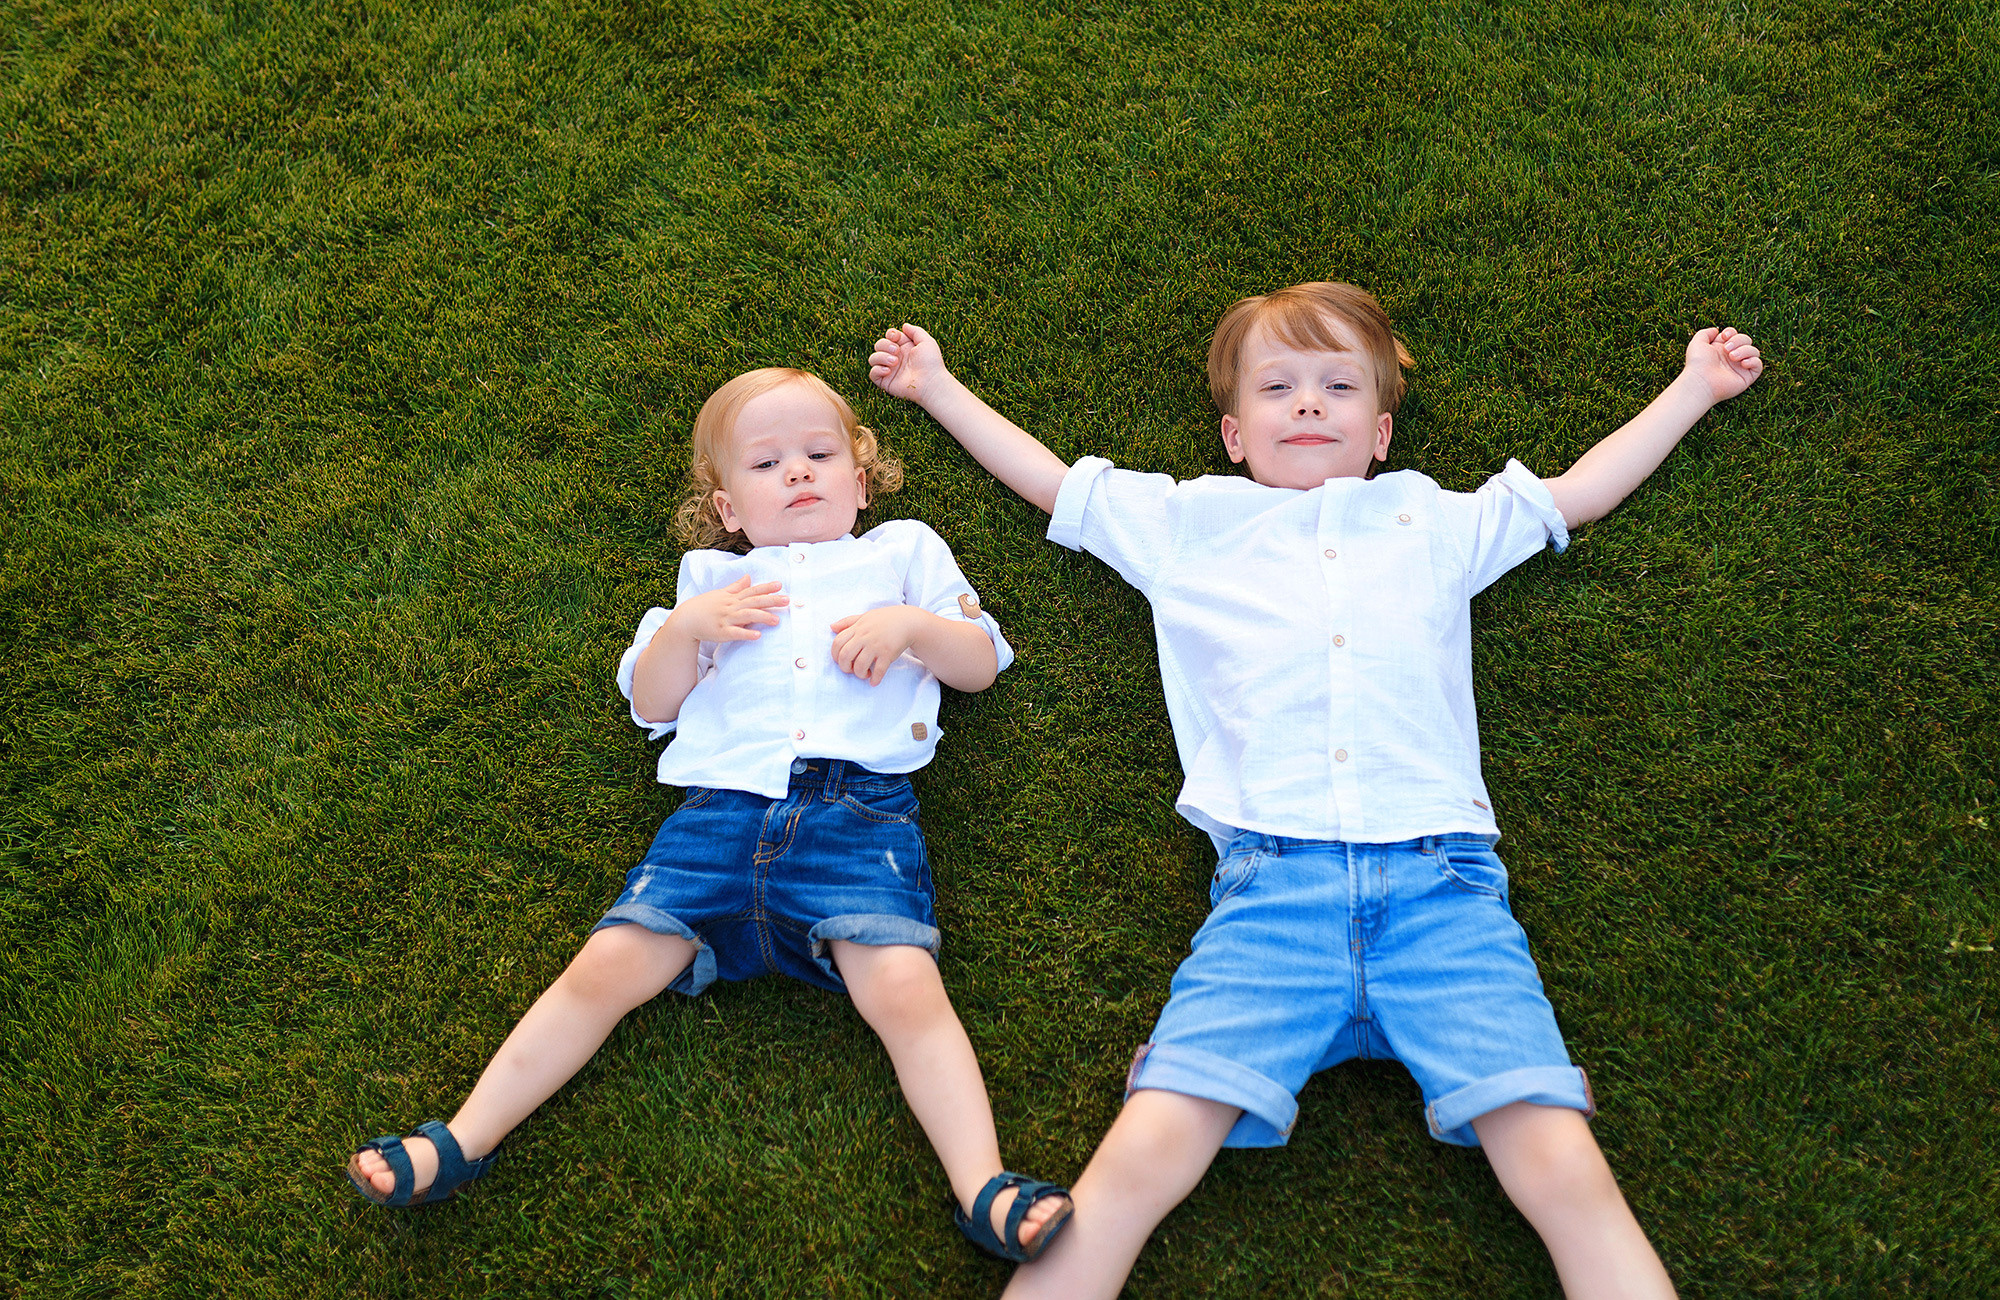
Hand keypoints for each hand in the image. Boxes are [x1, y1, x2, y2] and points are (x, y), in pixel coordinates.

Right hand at [668, 575, 786, 642]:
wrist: (686, 619)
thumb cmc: (704, 606)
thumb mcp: (721, 594)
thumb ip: (736, 587)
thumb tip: (748, 576)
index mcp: (732, 597)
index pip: (752, 590)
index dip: (766, 588)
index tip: (780, 584)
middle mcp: (731, 606)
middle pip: (753, 601)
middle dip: (771, 600)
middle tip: (787, 600)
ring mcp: (726, 619)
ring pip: (746, 615)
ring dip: (762, 617)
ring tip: (777, 620)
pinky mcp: (721, 632)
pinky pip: (735, 633)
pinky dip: (746, 633)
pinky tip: (757, 636)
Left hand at [829, 606, 920, 684]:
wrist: (908, 621)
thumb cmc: (885, 619)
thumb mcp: (865, 616)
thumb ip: (848, 622)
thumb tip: (831, 627)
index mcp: (857, 628)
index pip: (837, 643)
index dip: (835, 655)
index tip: (841, 660)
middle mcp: (864, 637)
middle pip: (845, 656)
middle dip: (845, 668)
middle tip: (851, 669)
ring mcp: (876, 645)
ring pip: (860, 666)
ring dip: (859, 674)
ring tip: (864, 673)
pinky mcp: (888, 653)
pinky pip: (879, 670)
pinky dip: (875, 679)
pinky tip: (874, 681)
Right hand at [868, 324, 949, 405]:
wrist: (930, 383)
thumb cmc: (931, 363)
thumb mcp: (926, 341)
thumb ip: (915, 331)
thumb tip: (904, 326)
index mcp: (904, 348)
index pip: (889, 336)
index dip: (890, 334)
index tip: (896, 337)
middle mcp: (896, 358)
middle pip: (879, 345)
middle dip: (885, 345)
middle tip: (897, 351)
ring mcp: (890, 370)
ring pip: (873, 358)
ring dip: (881, 357)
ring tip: (895, 362)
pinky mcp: (886, 382)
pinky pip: (872, 373)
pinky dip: (877, 370)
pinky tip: (888, 370)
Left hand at [1682, 327, 1763, 404]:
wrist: (1701, 381)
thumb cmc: (1697, 363)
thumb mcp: (1698, 342)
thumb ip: (1706, 333)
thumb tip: (1717, 330)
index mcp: (1721, 349)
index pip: (1735, 335)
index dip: (1732, 332)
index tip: (1724, 336)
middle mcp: (1731, 357)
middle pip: (1746, 340)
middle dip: (1738, 340)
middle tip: (1727, 349)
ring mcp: (1739, 367)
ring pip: (1754, 351)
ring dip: (1744, 350)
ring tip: (1732, 357)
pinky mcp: (1746, 377)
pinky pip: (1758, 365)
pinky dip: (1754, 361)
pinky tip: (1743, 363)